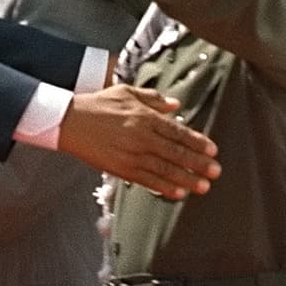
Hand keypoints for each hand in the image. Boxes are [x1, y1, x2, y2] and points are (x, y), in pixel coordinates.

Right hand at [58, 87, 219, 199]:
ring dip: (187, 179)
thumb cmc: (98, 105)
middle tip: (216, 171)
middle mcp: (141, 136)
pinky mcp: (120, 168)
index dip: (198, 142)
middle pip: (176, 152)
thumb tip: (176, 105)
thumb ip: (153, 99)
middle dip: (198, 163)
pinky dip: (164, 187)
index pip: (178, 131)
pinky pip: (146, 180)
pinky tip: (178, 192)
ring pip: (165, 169)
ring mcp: (131, 154)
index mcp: (144, 116)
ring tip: (203, 186)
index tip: (213, 150)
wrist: (69, 121)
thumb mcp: (127, 92)